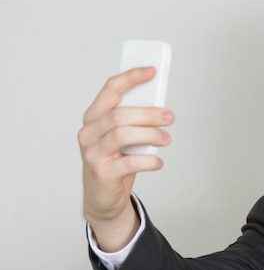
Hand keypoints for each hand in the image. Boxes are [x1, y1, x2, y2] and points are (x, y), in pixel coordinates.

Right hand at [78, 67, 174, 251]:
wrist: (102, 198)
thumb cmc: (115, 162)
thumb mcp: (122, 138)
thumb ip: (133, 122)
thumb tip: (160, 106)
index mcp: (93, 118)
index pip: (110, 90)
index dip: (131, 78)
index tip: (152, 70)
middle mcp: (88, 133)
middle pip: (120, 115)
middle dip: (149, 113)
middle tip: (169, 117)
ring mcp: (92, 154)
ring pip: (123, 135)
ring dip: (151, 135)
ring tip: (166, 139)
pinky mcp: (102, 173)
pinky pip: (129, 162)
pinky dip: (149, 161)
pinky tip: (158, 162)